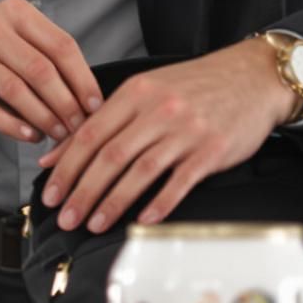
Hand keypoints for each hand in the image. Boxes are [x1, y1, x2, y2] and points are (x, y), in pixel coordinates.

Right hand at [0, 0, 101, 143]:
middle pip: (41, 69)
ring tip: (57, 134)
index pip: (60, 45)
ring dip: (44, 117)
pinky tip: (30, 136)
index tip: (95, 105)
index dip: (83, 79)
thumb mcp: (16, 39)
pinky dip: (13, 126)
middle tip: (79, 126)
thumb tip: (87, 98)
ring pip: (16, 90)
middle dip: (66, 103)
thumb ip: (48, 58)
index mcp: (15, 13)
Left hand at [33, 40, 297, 232]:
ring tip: (94, 224)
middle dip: (83, 192)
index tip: (51, 194)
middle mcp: (158, 109)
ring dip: (113, 202)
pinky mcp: (212, 150)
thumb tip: (54, 155)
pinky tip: (142, 221)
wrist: (251, 78)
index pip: (90, 134)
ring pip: (140, 171)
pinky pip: (180, 181)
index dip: (66, 168)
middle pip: (110, 156)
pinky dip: (159, 203)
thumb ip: (100, 122)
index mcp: (135, 93)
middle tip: (66, 218)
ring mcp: (186, 130)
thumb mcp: (143, 92)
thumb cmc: (192, 87)